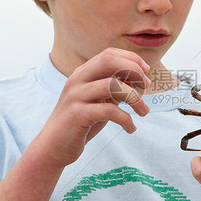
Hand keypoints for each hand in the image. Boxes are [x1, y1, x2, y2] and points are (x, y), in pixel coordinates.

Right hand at [36, 47, 150, 168]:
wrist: (53, 146)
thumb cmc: (81, 122)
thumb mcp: (100, 100)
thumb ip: (115, 88)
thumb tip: (141, 80)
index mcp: (82, 73)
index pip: (109, 54)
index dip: (131, 59)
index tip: (146, 72)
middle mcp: (77, 80)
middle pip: (108, 61)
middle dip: (133, 70)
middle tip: (146, 85)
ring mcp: (75, 96)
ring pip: (112, 85)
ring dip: (135, 98)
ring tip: (144, 111)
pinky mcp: (77, 115)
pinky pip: (109, 111)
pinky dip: (126, 119)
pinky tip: (131, 128)